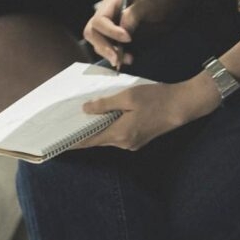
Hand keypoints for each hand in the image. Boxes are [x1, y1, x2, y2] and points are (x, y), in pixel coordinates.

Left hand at [78, 77, 219, 150]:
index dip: (72, 142)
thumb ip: (105, 104)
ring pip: (108, 137)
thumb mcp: (127, 96)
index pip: (89, 141)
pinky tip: (102, 118)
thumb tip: (86, 110)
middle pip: (97, 140)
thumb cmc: (155, 99)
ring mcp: (133, 143)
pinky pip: (117, 135)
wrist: (181, 106)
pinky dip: (107, 128)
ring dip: (95, 130)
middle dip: (81, 134)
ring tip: (79, 120)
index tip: (57, 143)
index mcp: (120, 134)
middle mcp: (125, 143)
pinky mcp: (139, 139)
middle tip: (64, 127)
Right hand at [83, 0, 187, 66]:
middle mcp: (107, 16)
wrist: (168, 9)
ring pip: (98, 43)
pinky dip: (117, 57)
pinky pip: (110, 50)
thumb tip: (123, 29)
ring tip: (128, 59)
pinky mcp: (118, 40)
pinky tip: (129, 60)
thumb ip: (134, 14)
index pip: (100, 21)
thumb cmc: (158, 2)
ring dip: (110, 54)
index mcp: (111, 3)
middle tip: (118, 59)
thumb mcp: (148, 4)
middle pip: (92, 33)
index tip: (128, 38)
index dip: (111, 32)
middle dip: (104, 47)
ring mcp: (111, 28)